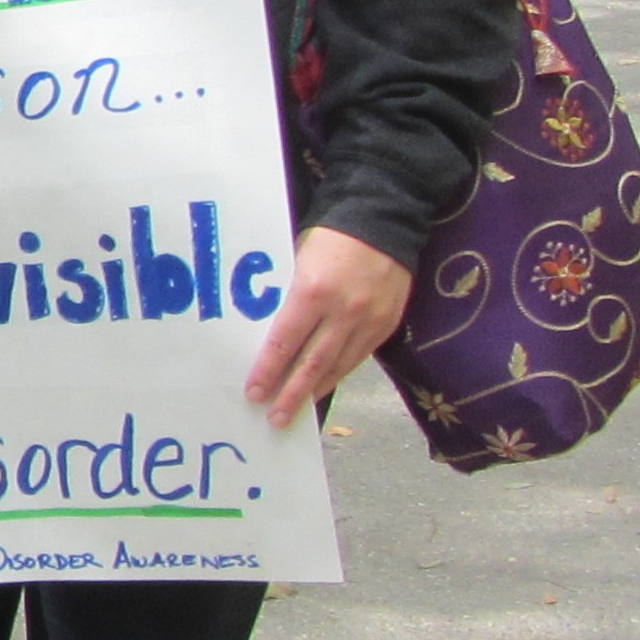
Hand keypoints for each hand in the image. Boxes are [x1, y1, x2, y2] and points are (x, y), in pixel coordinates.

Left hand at [242, 226, 415, 428]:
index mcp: (313, 291)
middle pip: (312, 364)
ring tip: (295, 412)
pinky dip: (337, 375)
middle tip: (274, 418)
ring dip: (314, 391)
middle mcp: (343, 311)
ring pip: (337, 366)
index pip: (284, 341)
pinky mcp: (386, 325)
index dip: (268, 370)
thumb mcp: (299, 259)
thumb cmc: (332, 238)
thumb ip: (288, 296)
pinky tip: (322, 386)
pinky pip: (357, 358)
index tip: (254, 392)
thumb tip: (267, 332)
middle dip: (290, 394)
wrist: (386, 222)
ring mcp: (368, 321)